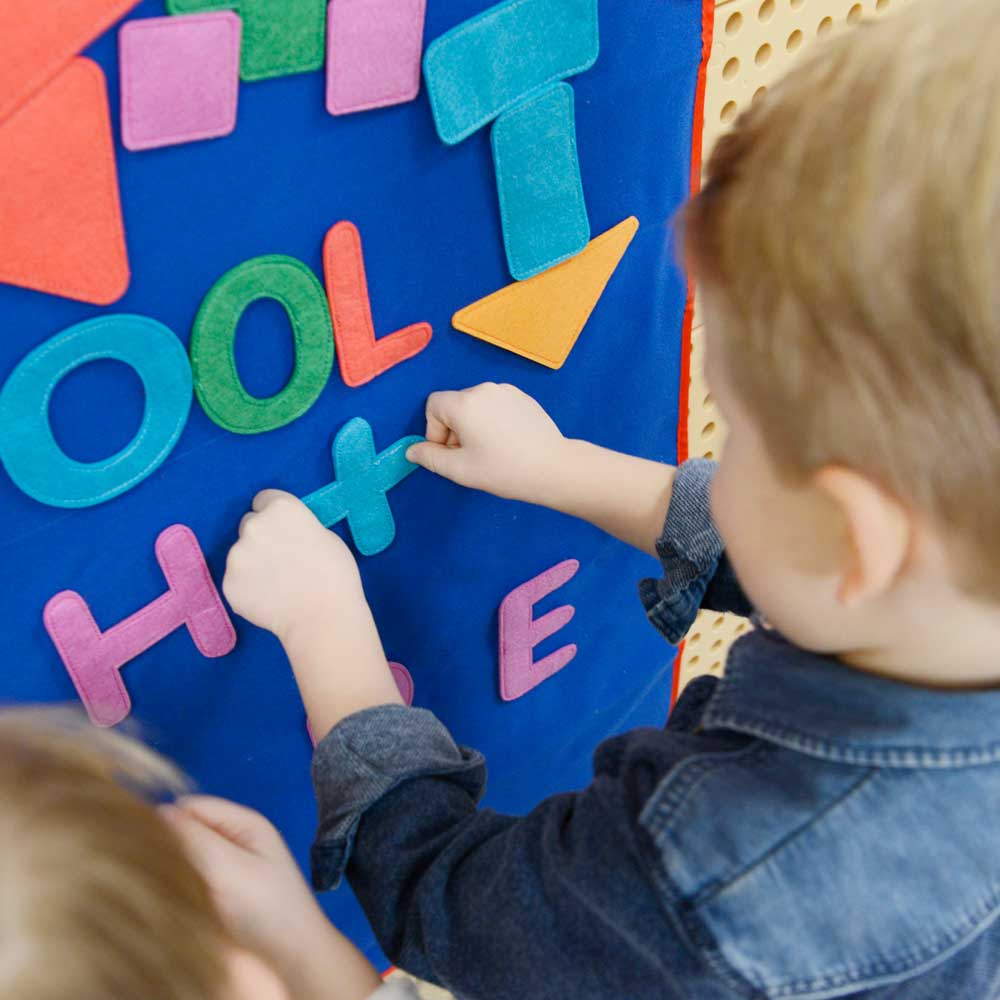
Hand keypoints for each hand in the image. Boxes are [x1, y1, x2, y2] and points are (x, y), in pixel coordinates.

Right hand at [162, 796, 380, 999]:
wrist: (292, 957)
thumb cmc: (267, 909)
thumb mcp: (228, 867)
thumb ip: (194, 837)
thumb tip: (158, 812)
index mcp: (245, 823)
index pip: (192, 806)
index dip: (167, 820)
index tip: (145, 845)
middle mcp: (237, 841)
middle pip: (188, 831)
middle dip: (169, 847)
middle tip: (155, 873)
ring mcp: (230, 869)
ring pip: (186, 858)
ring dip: (173, 870)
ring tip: (165, 890)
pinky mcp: (222, 895)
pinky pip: (190, 881)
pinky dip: (179, 888)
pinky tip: (173, 904)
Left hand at [223, 491, 363, 642]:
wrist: (322, 617)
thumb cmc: (335, 575)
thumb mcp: (325, 536)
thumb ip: (299, 528)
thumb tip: (287, 535)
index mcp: (281, 509)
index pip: (264, 500)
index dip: (274, 515)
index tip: (283, 531)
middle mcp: (253, 526)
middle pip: (249, 525)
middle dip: (261, 538)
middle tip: (281, 560)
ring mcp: (236, 555)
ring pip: (241, 554)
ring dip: (254, 563)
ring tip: (278, 585)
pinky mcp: (228, 583)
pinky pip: (237, 580)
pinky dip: (249, 587)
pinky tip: (269, 599)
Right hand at [406, 383, 567, 503]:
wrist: (553, 468)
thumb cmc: (504, 470)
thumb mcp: (460, 470)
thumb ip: (430, 457)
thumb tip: (411, 450)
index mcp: (465, 403)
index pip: (433, 406)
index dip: (435, 431)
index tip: (452, 453)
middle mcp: (484, 389)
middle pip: (454, 405)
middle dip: (455, 429)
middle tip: (472, 457)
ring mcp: (507, 390)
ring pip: (476, 405)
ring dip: (474, 425)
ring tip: (491, 451)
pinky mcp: (523, 397)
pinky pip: (496, 405)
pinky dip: (493, 421)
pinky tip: (508, 443)